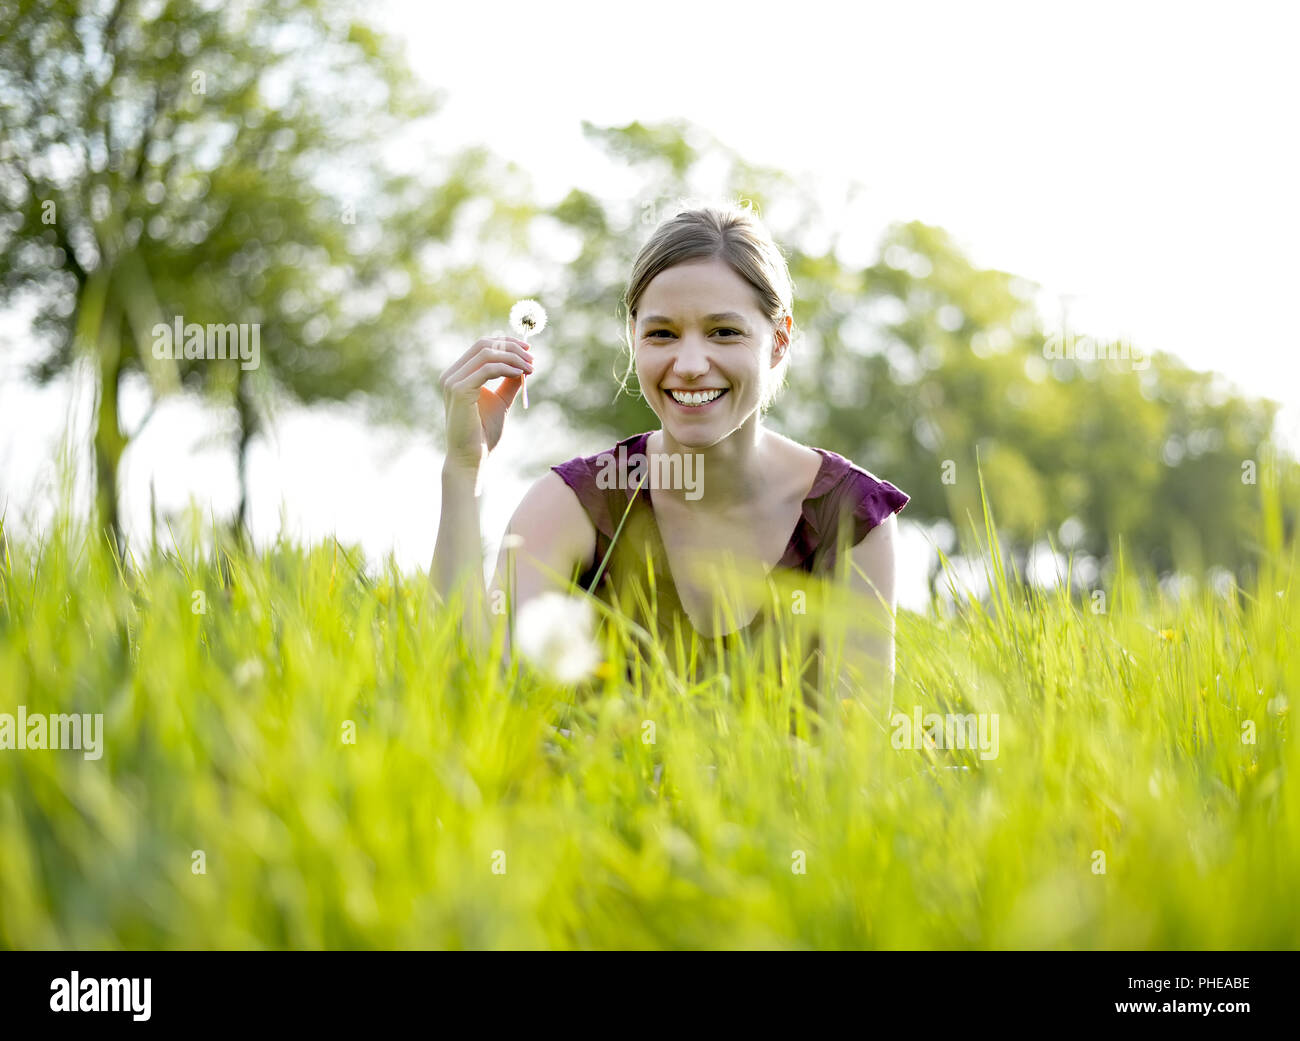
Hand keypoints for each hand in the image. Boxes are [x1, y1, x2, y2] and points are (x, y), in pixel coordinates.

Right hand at [438, 336, 534, 470]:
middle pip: (483, 344)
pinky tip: (520, 374)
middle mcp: (451, 375)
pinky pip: (488, 368)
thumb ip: (509, 383)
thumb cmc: (484, 433)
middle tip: (532, 358)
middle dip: (512, 347)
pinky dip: (507, 368)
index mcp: (458, 375)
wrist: (472, 458)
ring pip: (487, 353)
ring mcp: (452, 381)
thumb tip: (523, 365)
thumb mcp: (500, 402)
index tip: (528, 350)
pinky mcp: (459, 390)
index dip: (506, 343)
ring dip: (513, 358)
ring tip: (530, 368)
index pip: (482, 346)